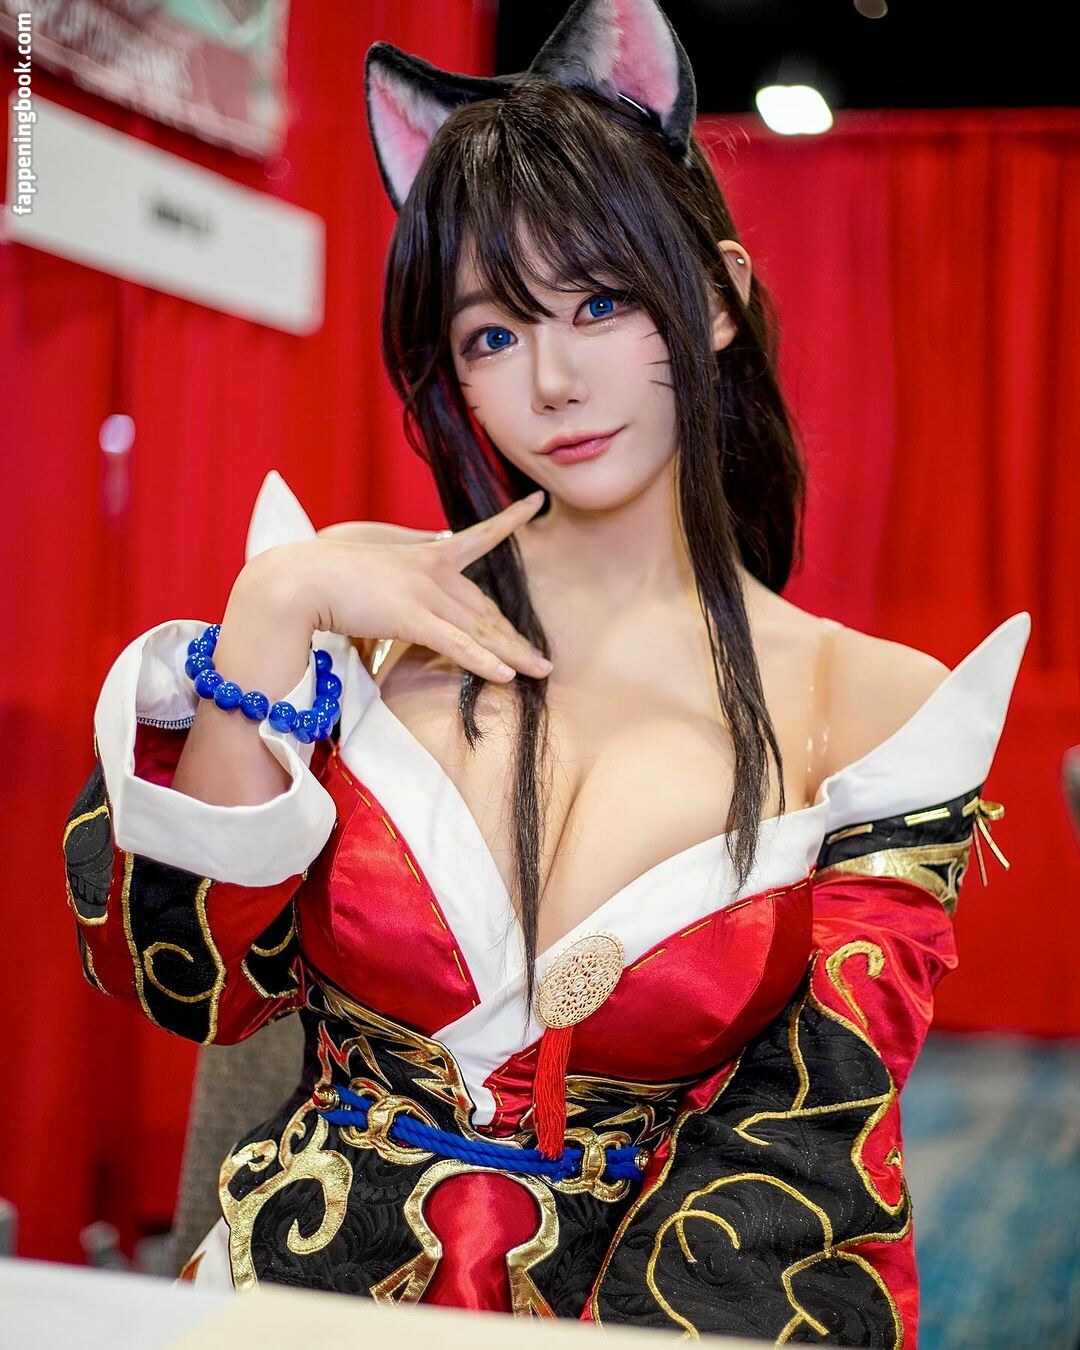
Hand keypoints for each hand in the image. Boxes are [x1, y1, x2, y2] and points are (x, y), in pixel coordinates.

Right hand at [253, 492, 552, 683]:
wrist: (298, 578)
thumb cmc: (326, 573)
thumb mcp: (375, 564)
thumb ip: (405, 570)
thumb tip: (424, 576)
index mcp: (426, 554)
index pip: (479, 538)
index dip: (509, 522)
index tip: (534, 503)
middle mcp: (433, 571)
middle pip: (485, 609)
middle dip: (514, 638)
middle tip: (542, 661)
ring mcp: (424, 593)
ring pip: (479, 629)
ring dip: (512, 654)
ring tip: (540, 672)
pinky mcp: (411, 616)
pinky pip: (456, 644)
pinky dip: (482, 661)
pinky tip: (506, 676)